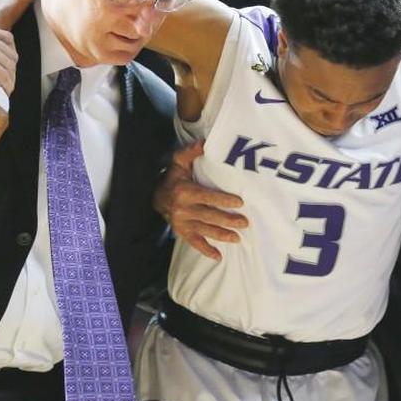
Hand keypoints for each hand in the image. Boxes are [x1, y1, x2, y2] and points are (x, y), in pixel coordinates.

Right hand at [0, 22, 16, 97]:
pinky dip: (6, 85)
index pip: (7, 39)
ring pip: (9, 65)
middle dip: (11, 69)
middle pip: (10, 52)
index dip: (9, 56)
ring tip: (5, 89)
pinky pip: (4, 75)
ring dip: (10, 79)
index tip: (6, 69)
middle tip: (7, 83)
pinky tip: (2, 92)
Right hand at [153, 140, 247, 260]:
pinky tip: (218, 257)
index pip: (207, 197)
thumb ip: (191, 152)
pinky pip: (194, 243)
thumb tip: (204, 142)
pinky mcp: (181, 232)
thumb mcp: (179, 162)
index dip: (223, 200)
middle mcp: (182, 209)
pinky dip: (205, 250)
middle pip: (208, 216)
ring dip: (221, 235)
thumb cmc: (173, 177)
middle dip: (227, 220)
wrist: (155, 195)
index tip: (239, 203)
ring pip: (204, 230)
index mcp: (184, 191)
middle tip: (245, 223)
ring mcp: (181, 223)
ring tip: (238, 239)